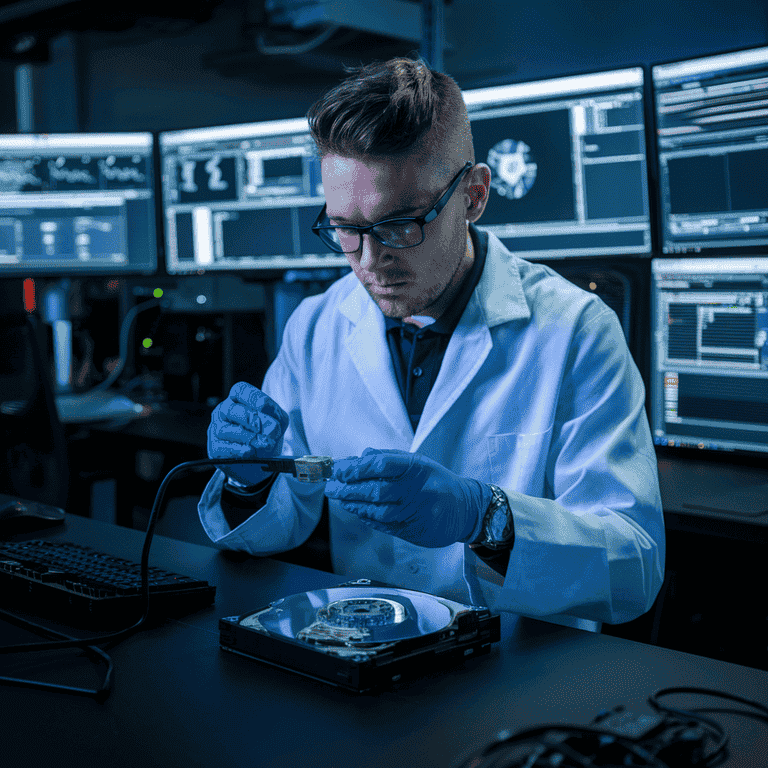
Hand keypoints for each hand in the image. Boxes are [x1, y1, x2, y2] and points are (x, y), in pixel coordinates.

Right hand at [207, 382, 289, 486]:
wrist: (261, 460)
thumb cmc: (267, 434)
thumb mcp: (278, 421)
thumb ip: (276, 417)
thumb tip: (271, 426)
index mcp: (239, 399)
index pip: (240, 390)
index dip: (252, 397)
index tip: (263, 405)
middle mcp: (224, 411)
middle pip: (230, 409)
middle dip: (249, 419)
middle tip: (264, 429)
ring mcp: (216, 429)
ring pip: (224, 430)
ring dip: (246, 437)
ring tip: (262, 443)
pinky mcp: (215, 448)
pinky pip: (221, 447)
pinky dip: (237, 450)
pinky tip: (249, 451)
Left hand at [324, 448, 493, 547]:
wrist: (465, 508)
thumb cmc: (436, 482)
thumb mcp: (417, 462)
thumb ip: (388, 458)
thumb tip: (359, 458)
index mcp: (416, 467)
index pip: (382, 464)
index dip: (357, 468)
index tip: (339, 469)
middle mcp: (416, 489)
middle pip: (375, 489)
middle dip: (349, 489)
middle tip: (331, 488)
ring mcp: (416, 512)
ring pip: (378, 510)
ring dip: (354, 505)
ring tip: (340, 500)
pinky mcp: (414, 530)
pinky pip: (385, 525)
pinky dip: (368, 518)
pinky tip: (357, 512)